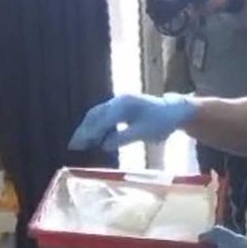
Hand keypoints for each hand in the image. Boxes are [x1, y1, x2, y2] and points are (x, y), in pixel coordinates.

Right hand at [68, 93, 195, 150]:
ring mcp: (119, 102)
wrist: (173, 110)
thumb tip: (103, 145)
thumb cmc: (161, 123)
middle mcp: (118, 101)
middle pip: (95, 115)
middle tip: (73, 146)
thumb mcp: (144, 133)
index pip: (100, 121)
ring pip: (97, 114)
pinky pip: (104, 115)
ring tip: (80, 143)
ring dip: (88, 128)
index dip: (88, 134)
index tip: (77, 146)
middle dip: (83, 131)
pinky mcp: (121, 106)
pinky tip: (94, 137)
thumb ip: (122, 138)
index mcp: (123, 106)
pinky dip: (96, 125)